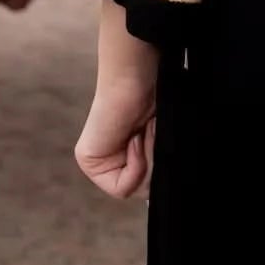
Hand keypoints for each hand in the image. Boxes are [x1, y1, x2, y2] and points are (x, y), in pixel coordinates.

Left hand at [74, 0, 159, 199]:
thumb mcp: (167, 135)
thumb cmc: (160, 93)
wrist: (139, 72)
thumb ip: (164, 163)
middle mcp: (110, 159)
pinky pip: (121, 187)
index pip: (150, 184)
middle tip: (154, 131)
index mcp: (127, 153)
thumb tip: (175, 193)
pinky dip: (137, 162)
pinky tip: (136, 135)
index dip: (162, 165)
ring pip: (135, 189)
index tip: (160, 132)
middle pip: (143, 190)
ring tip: (147, 128)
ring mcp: (97, 162)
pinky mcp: (89, 160)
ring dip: (150, 158)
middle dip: (157, 163)